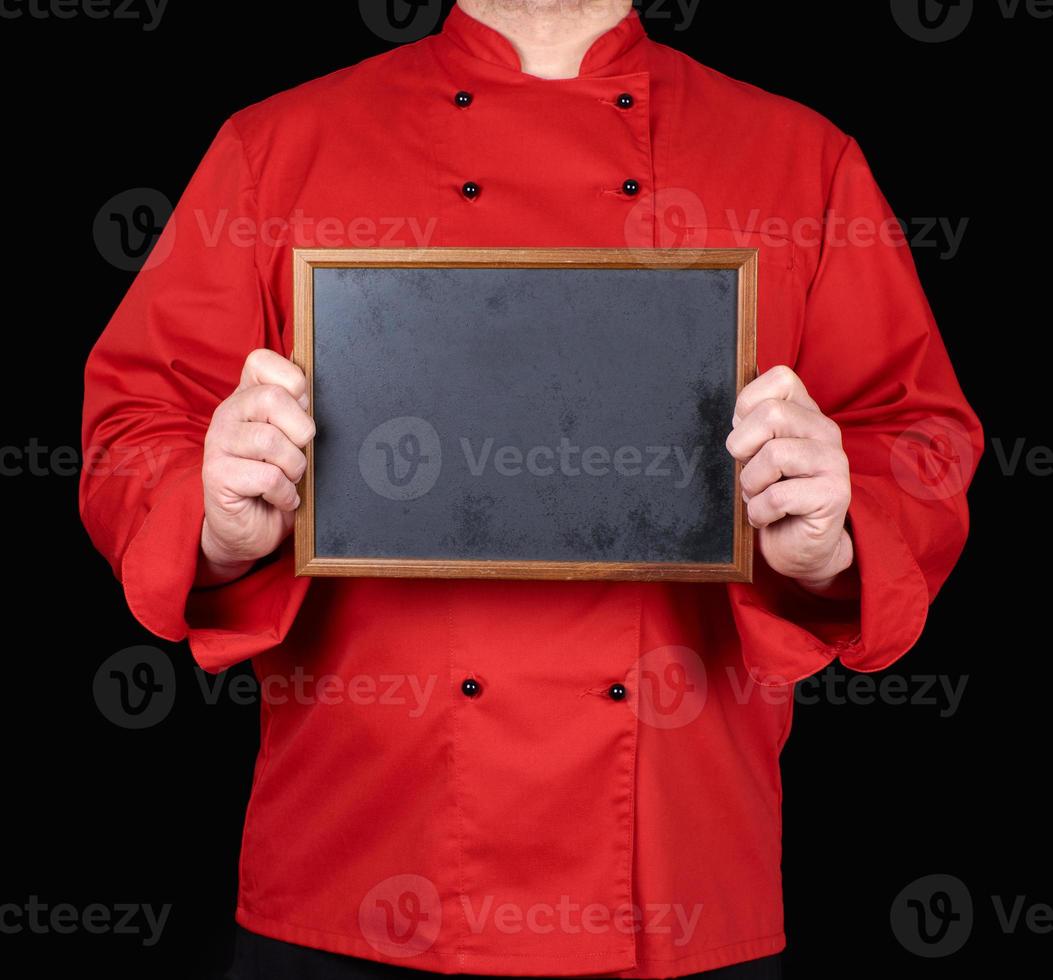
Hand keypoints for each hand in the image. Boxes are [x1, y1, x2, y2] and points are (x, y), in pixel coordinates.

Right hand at [197, 349, 315, 586]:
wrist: (248, 529)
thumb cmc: (276, 481)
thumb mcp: (293, 442)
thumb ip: (299, 414)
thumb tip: (317, 394)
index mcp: (247, 397)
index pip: (261, 361)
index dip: (293, 382)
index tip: (301, 411)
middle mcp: (227, 413)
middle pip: (272, 398)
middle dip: (300, 432)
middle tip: (297, 453)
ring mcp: (217, 443)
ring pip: (271, 441)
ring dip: (293, 467)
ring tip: (288, 479)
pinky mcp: (216, 475)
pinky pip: (267, 477)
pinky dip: (285, 493)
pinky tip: (280, 497)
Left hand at [725, 365, 854, 593]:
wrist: (800, 546)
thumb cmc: (773, 496)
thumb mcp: (755, 455)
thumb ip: (750, 426)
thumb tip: (727, 409)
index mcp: (806, 414)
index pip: (781, 378)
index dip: (747, 406)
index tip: (746, 438)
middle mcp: (825, 431)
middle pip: (771, 414)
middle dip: (744, 448)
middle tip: (750, 471)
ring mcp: (834, 462)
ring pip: (773, 455)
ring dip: (751, 484)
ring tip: (759, 496)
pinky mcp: (834, 495)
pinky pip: (778, 497)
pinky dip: (760, 512)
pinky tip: (768, 517)